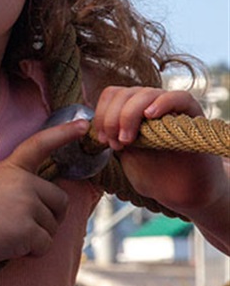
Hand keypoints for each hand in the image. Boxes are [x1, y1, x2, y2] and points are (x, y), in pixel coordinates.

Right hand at [0, 119, 84, 265]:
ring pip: (53, 227)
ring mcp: (26, 203)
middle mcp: (22, 181)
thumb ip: (11, 184)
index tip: (83, 125)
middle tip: (22, 227)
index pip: (38, 144)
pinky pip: (45, 246)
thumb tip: (36, 197)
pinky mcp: (27, 228)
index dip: (62, 133)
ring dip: (35, 237)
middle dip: (50, 218)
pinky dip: (31, 252)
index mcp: (9, 168)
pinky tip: (7, 247)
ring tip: (4, 235)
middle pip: (60, 201)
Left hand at [95, 86, 225, 212]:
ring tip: (128, 140)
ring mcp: (171, 107)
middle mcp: (150, 104)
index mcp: (132, 111)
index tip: (102, 140)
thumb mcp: (124, 155)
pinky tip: (150, 116)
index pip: (112, 95)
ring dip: (129, 115)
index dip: (102, 114)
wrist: (183, 192)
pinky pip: (179, 97)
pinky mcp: (193, 115)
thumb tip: (91, 124)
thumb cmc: (152, 175)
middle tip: (115, 144)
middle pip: (124, 93)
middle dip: (112, 118)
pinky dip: (162, 103)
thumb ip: (112, 136)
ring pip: (145, 93)